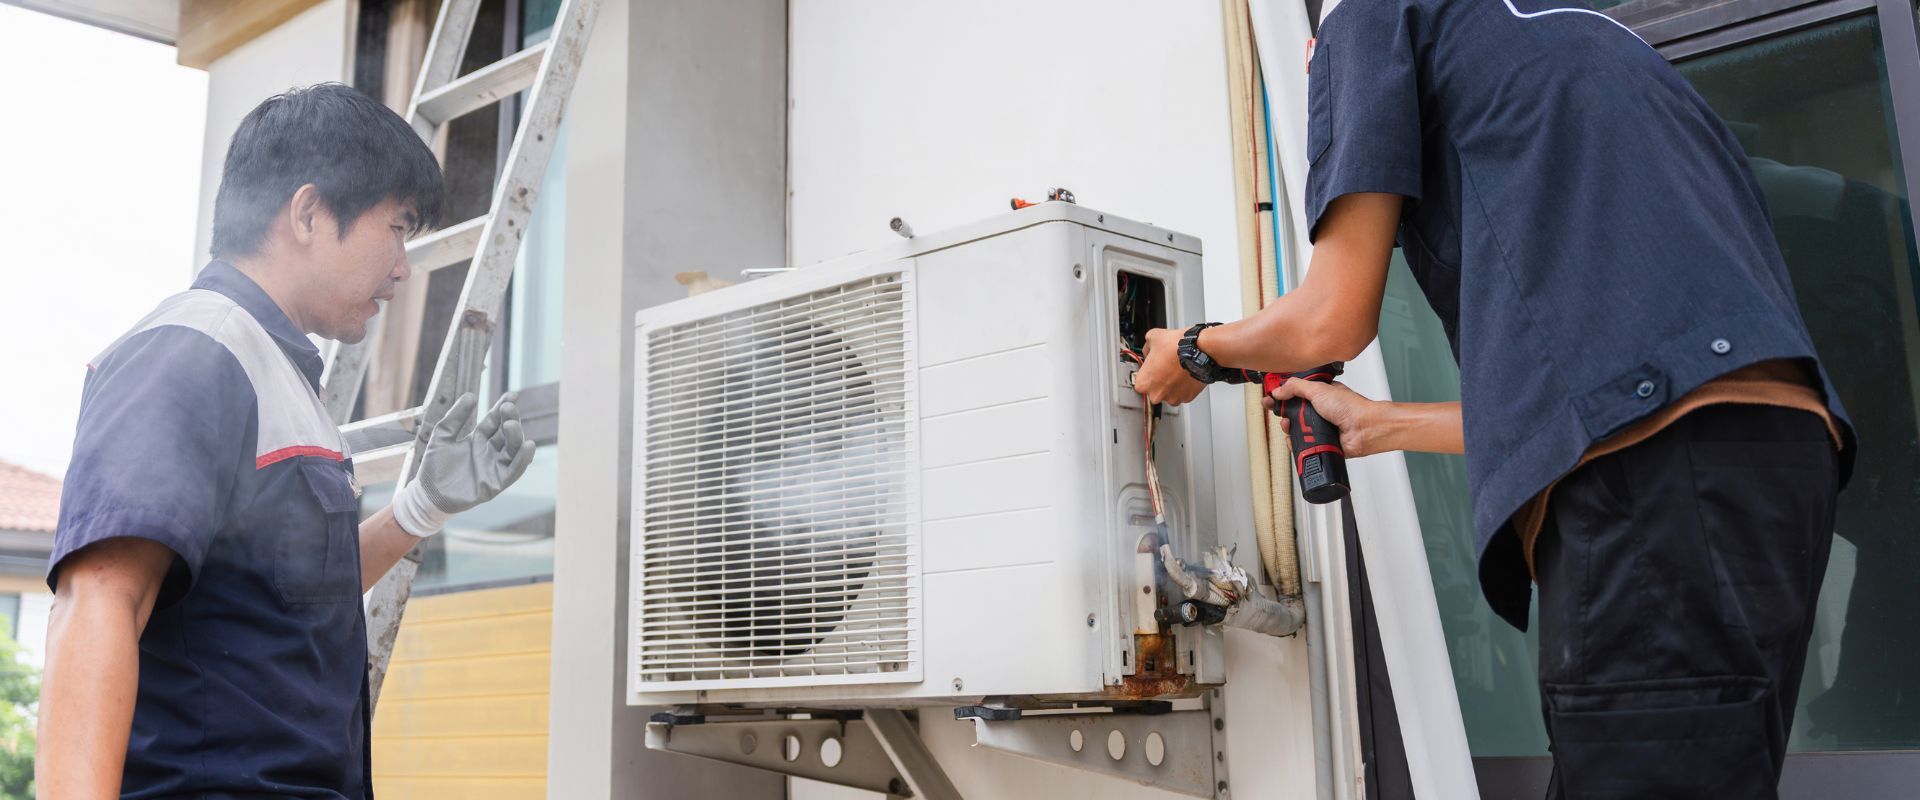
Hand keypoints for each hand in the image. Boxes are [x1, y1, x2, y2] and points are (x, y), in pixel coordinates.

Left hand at [391, 392, 537, 536]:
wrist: (427, 494)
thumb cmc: (433, 466)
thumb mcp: (442, 435)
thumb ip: (456, 417)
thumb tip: (472, 395)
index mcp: (478, 439)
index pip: (495, 420)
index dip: (503, 407)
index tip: (512, 394)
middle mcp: (490, 451)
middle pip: (506, 433)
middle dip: (510, 419)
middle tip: (507, 408)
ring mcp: (494, 467)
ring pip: (513, 449)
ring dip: (516, 436)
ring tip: (512, 424)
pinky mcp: (496, 483)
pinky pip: (514, 470)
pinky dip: (523, 459)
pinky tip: (528, 445)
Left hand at [1133, 327, 1204, 405]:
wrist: (1199, 350)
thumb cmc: (1177, 346)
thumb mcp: (1152, 337)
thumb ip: (1146, 348)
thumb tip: (1148, 351)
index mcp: (1143, 383)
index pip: (1140, 382)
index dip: (1148, 372)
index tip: (1153, 367)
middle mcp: (1156, 394)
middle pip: (1155, 390)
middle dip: (1160, 380)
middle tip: (1166, 366)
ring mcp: (1173, 398)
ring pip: (1170, 393)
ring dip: (1172, 384)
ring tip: (1177, 369)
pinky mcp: (1188, 398)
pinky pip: (1183, 393)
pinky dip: (1184, 386)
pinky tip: (1185, 373)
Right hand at [1264, 378, 1389, 457]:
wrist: (1364, 429)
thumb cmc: (1351, 407)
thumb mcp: (1319, 389)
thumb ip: (1295, 387)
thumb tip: (1279, 390)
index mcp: (1319, 394)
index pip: (1294, 392)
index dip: (1281, 394)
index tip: (1269, 396)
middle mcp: (1319, 410)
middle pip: (1291, 412)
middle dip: (1282, 412)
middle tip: (1276, 410)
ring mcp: (1320, 427)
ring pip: (1295, 429)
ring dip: (1288, 428)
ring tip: (1289, 425)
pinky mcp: (1321, 442)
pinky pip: (1302, 444)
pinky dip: (1297, 443)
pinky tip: (1296, 439)